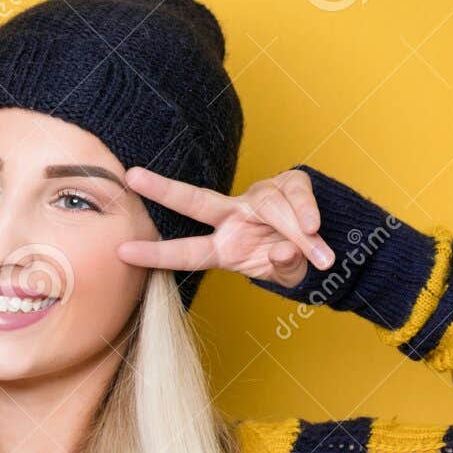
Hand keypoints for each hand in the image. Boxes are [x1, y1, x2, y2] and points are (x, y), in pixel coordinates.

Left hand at [115, 167, 336, 289]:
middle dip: (163, 190)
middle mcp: (233, 218)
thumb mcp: (288, 276)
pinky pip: (296, 193)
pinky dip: (307, 211)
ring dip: (294, 228)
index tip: (122, 252)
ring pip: (268, 202)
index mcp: (225, 249)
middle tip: (132, 176)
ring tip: (319, 255)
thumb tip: (282, 251)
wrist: (330, 246)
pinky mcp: (288, 183)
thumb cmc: (295, 264)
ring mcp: (258, 198)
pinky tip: (316, 228)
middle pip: (195, 200)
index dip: (156, 254)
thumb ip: (285, 267)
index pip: (186, 252)